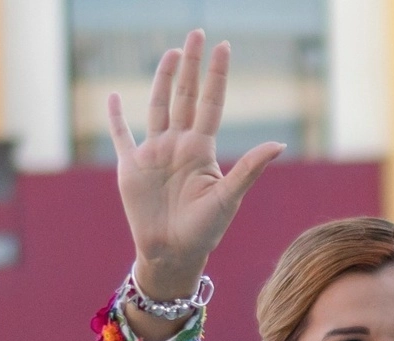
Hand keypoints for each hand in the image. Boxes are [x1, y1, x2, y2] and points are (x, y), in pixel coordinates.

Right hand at [107, 30, 285, 297]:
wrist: (173, 254)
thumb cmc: (205, 231)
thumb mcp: (228, 198)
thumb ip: (249, 168)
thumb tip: (279, 144)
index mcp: (202, 150)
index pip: (210, 103)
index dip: (216, 75)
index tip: (223, 46)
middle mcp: (178, 146)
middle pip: (185, 96)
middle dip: (190, 65)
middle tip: (197, 33)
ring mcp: (154, 154)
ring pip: (158, 106)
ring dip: (163, 80)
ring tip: (171, 52)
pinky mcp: (131, 168)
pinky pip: (122, 136)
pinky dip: (115, 117)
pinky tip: (113, 97)